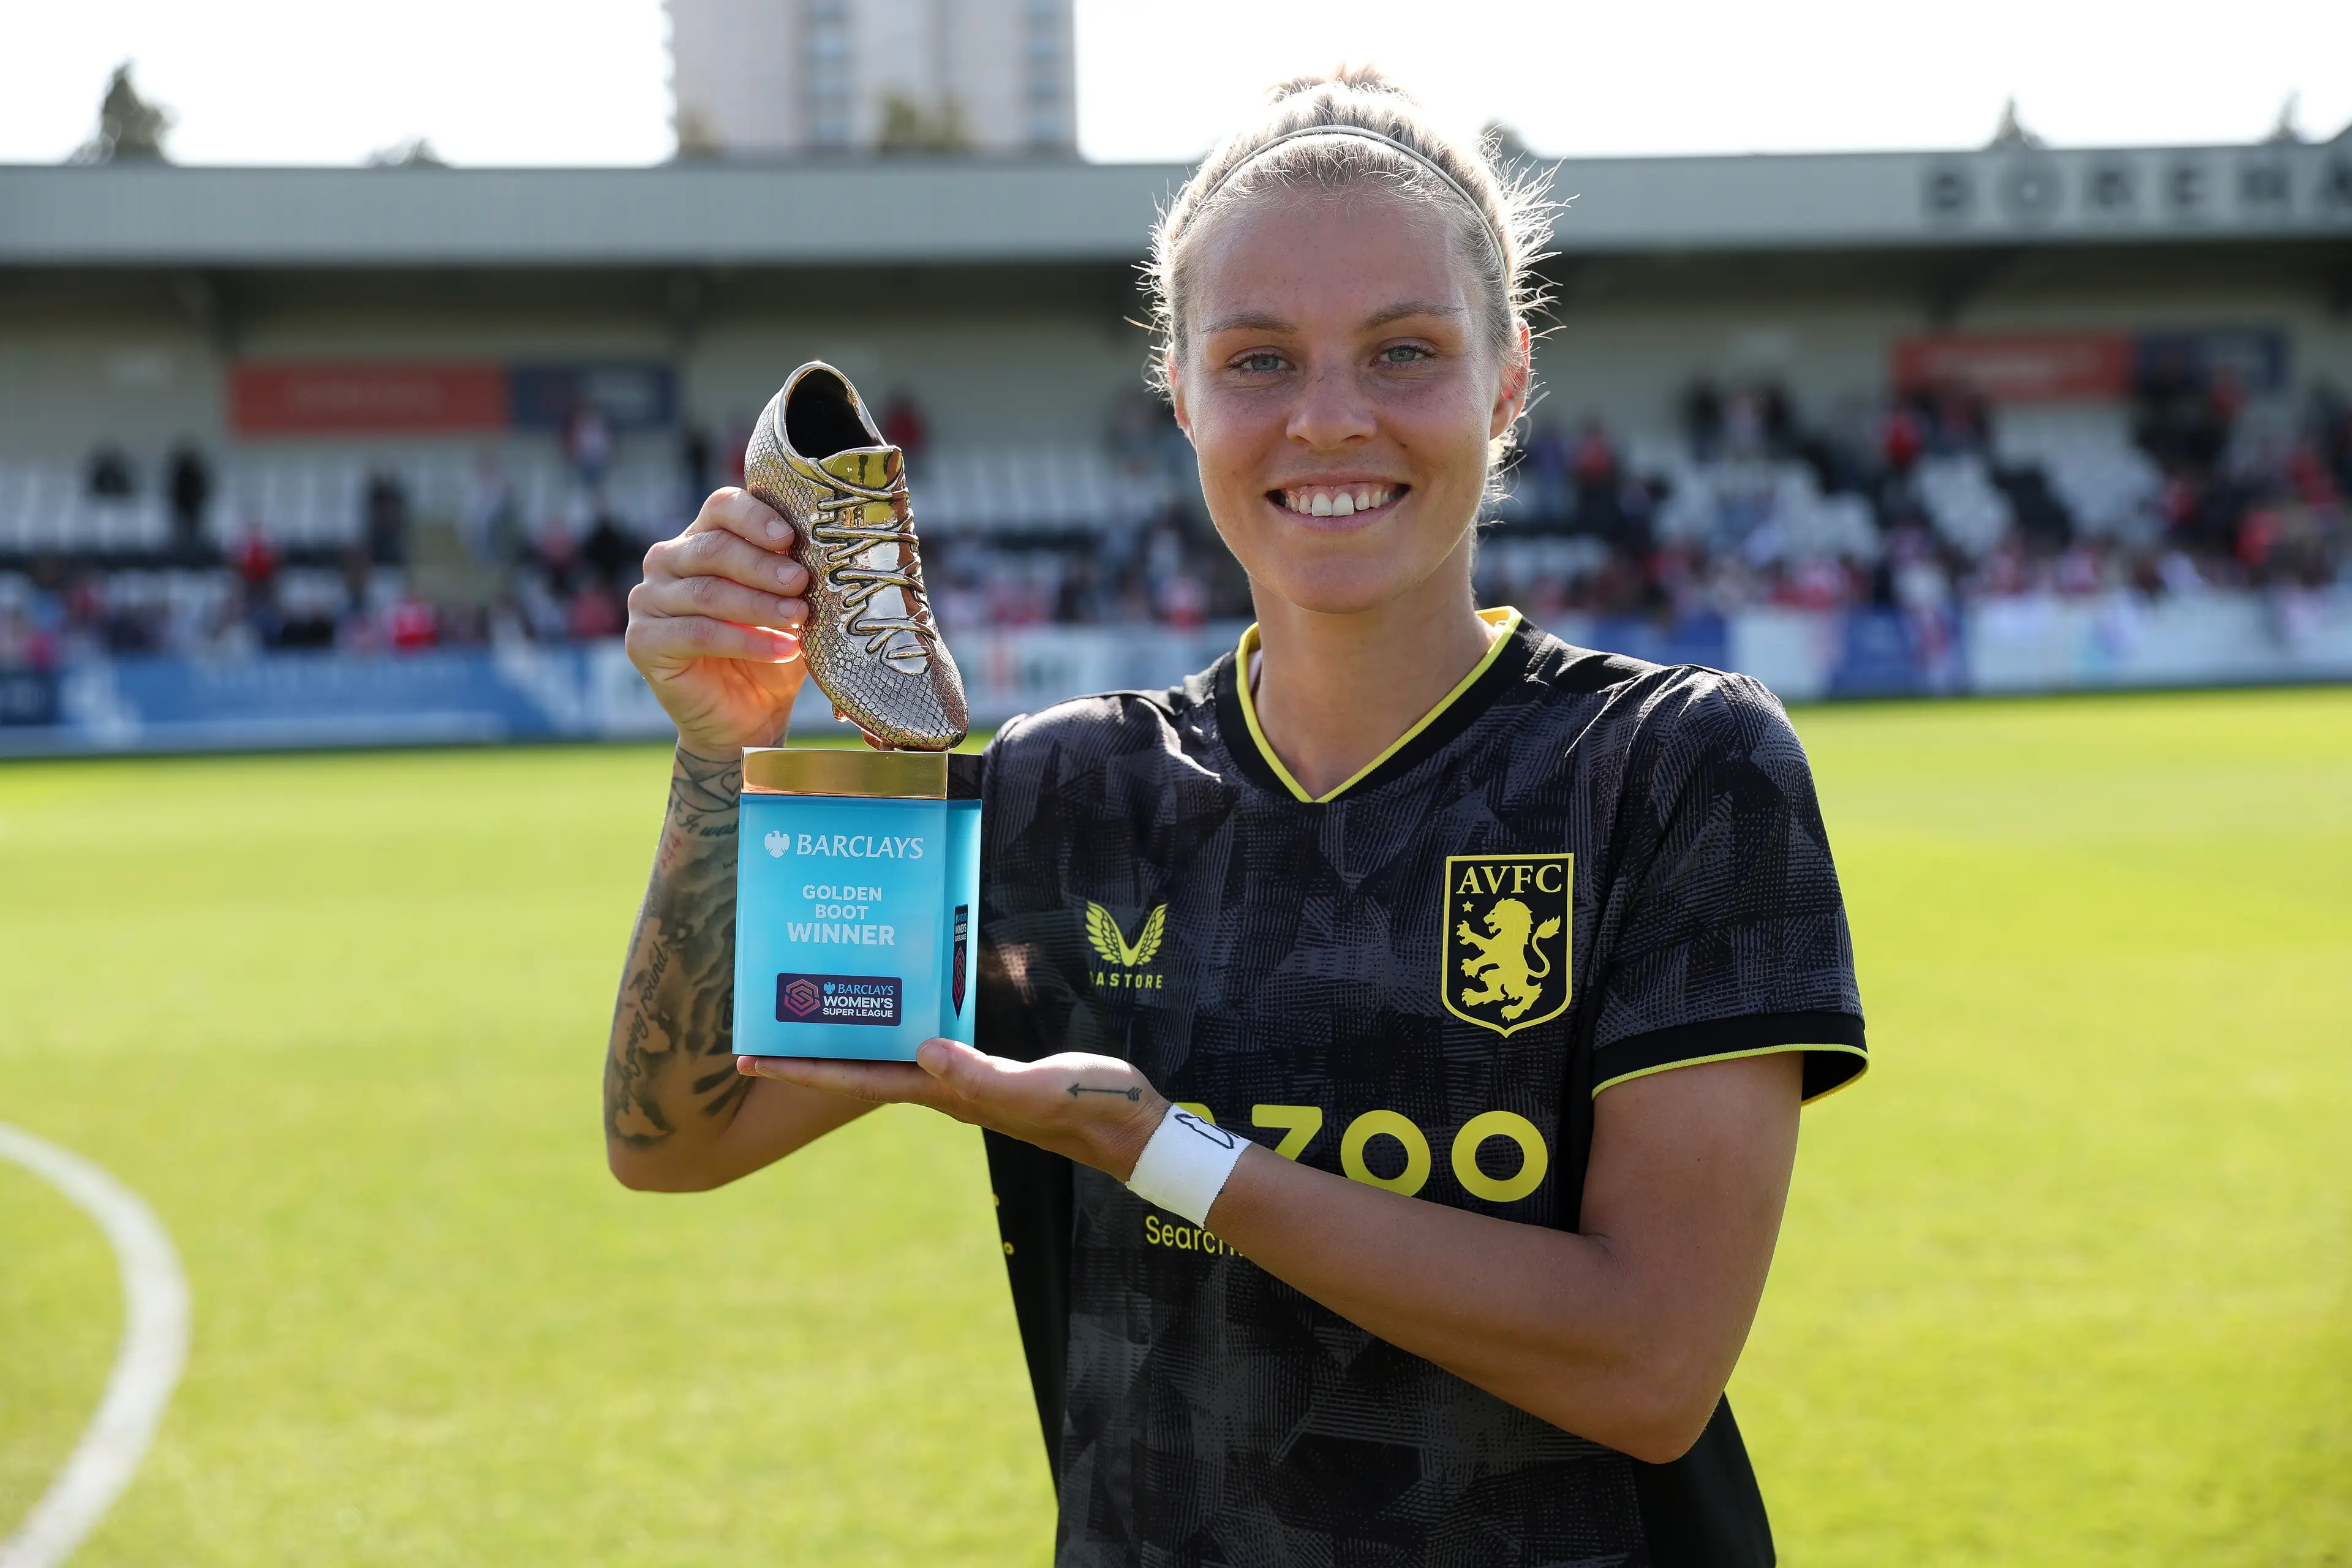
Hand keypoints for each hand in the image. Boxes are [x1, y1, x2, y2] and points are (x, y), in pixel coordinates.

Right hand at [625, 488, 810, 756]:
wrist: (747, 717)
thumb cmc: (771, 652)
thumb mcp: (789, 607)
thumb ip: (795, 577)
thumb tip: (830, 554)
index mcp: (703, 538)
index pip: (722, 508)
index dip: (754, 517)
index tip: (790, 537)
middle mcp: (668, 560)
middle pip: (713, 548)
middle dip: (763, 566)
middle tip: (801, 583)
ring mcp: (649, 599)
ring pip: (707, 593)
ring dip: (758, 606)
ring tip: (799, 619)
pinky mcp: (643, 641)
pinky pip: (697, 634)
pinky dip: (745, 642)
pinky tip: (782, 650)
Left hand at [739, 1039, 1170, 1179]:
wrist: (1132, 1128)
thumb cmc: (1088, 1108)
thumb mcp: (1037, 1088)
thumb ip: (983, 1077)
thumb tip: (923, 1051)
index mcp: (946, 1094)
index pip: (858, 1080)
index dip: (802, 1070)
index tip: (748, 1058)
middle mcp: (945, 1088)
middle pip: (860, 1069)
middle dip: (809, 1052)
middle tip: (757, 1027)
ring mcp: (966, 1079)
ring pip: (889, 1055)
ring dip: (849, 1037)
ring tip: (812, 1009)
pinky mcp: (991, 1067)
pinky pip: (928, 1043)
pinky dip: (899, 1025)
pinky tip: (897, 1005)